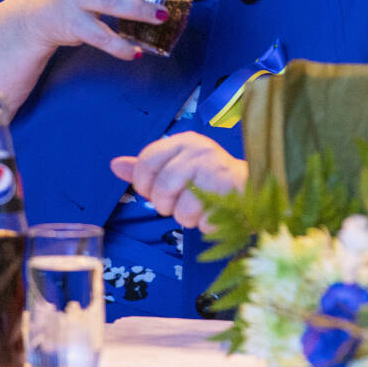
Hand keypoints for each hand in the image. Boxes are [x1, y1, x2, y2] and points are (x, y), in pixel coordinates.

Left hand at [110, 132, 247, 230]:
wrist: (253, 190)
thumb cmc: (210, 181)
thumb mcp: (177, 168)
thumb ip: (147, 169)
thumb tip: (115, 165)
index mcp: (184, 141)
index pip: (146, 162)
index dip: (145, 184)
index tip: (155, 192)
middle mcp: (199, 150)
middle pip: (161, 187)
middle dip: (166, 204)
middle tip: (181, 202)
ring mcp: (215, 169)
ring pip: (180, 208)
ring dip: (187, 217)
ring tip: (201, 208)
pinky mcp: (228, 191)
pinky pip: (201, 220)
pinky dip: (204, 224)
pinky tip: (215, 213)